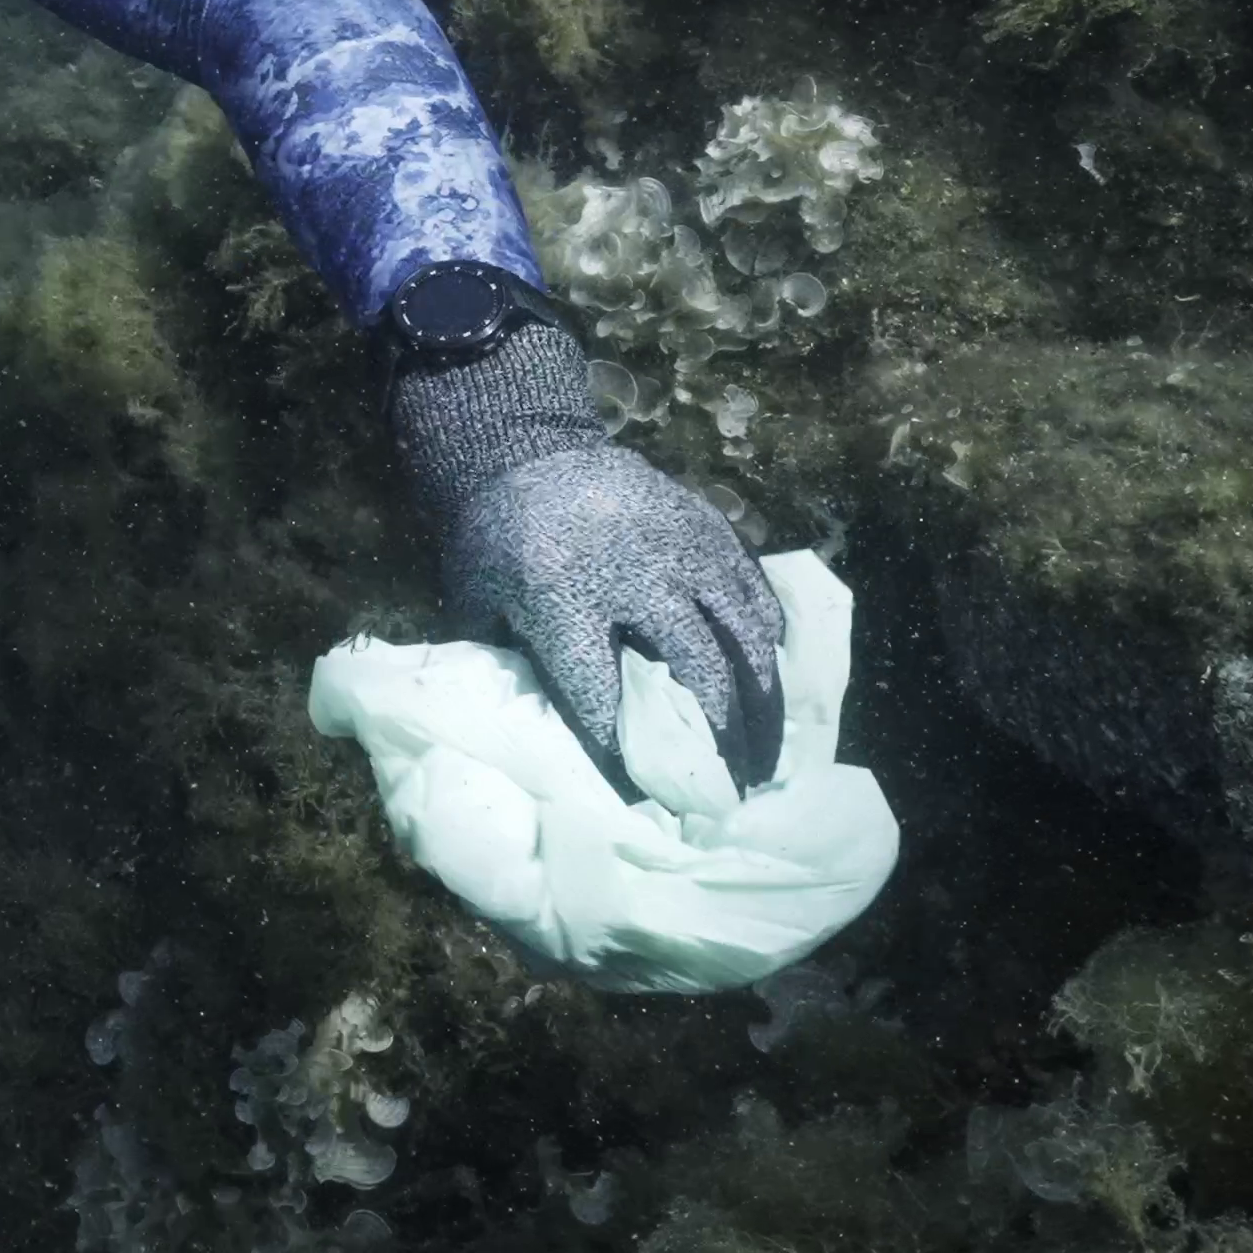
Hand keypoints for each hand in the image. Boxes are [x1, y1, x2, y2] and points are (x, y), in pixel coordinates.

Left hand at [392, 323, 783, 788]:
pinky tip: (771, 685)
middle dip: (720, 739)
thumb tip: (549, 748)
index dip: (626, 756)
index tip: (651, 803)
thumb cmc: (496, 543)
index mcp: (563, 596)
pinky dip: (767, 641)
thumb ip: (512, 667)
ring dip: (760, 702)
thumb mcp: (480, 604)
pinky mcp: (709, 526)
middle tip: (734, 790)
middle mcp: (633, 572)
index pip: (602, 695)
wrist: (525, 450)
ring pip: (743, 633)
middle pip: (697, 669)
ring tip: (766, 756)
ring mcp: (681, 545)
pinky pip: (755, 591)